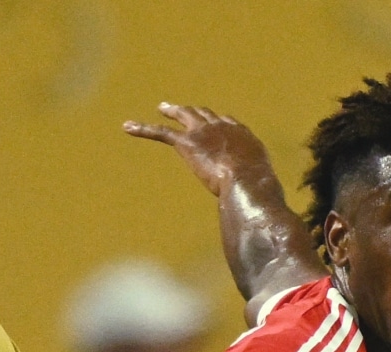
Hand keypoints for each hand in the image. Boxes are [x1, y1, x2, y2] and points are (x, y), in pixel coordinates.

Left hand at [124, 102, 274, 196]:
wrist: (247, 179)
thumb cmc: (259, 187)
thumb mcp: (262, 184)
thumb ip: (257, 186)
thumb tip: (261, 203)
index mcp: (242, 135)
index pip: (227, 123)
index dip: (218, 123)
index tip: (215, 122)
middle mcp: (222, 127)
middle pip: (205, 114)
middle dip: (194, 111)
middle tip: (184, 109)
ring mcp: (203, 132)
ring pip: (184, 116)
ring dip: (173, 111)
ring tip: (162, 108)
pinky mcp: (187, 142)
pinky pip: (162, 132)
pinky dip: (143, 129)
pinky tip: (128, 127)